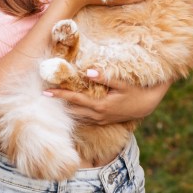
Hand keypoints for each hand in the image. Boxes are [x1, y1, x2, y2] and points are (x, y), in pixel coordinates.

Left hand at [45, 68, 169, 124]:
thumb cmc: (136, 92)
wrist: (147, 105)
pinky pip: (84, 118)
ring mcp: (100, 120)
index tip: (46, 92)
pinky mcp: (103, 121)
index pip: (75, 100)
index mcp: (100, 106)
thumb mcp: (123, 83)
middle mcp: (98, 115)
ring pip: (77, 116)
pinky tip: (69, 107)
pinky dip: (75, 112)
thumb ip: (105, 77)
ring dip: (66, 109)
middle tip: (45, 94)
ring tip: (54, 101)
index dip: (60, 95)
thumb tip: (88, 71)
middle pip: (72, 110)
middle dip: (59, 103)